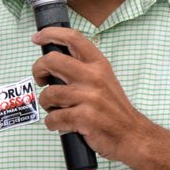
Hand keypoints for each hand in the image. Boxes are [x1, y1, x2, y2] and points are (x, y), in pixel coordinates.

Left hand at [31, 26, 152, 162]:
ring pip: (49, 93)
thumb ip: (83, 69)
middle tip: (41, 79)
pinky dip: (52, 123)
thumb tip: (54, 63)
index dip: (51, 34)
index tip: (38, 38)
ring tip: (56, 109)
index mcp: (99, 64)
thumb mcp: (104, 80)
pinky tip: (61, 124)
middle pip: (52, 61)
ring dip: (46, 104)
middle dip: (38, 70)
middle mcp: (94, 77)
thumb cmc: (114, 110)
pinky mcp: (84, 117)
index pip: (73, 38)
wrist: (132, 135)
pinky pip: (53, 118)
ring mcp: (89, 97)